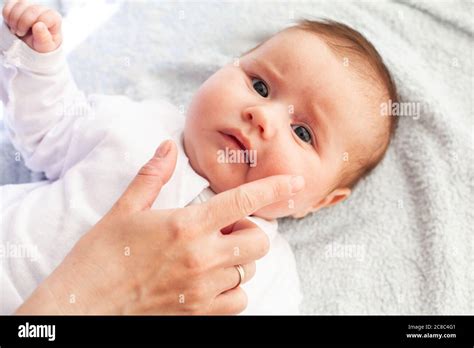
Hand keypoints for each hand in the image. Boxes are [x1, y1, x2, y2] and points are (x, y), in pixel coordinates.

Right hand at [2, 0, 61, 52]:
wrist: (34, 43)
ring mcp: (32, 5)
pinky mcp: (21, 4)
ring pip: (20, 4)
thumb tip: (39, 25)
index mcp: (54, 18)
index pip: (43, 17)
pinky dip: (8, 14)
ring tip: (16, 29)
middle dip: (21, 23)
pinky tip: (12, 24)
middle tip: (19, 33)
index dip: (32, 25)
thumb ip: (44, 38)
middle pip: (31, 9)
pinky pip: (10, 3)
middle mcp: (44, 9)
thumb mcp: (46, 47)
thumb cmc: (43, 44)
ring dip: (13, 19)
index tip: (26, 34)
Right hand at [15, 140, 304, 314]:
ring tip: (212, 255)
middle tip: (224, 229)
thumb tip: (168, 146)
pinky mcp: (199, 313)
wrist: (82, 304)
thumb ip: (152, 176)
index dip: (274, 189)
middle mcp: (202, 257)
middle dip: (249, 230)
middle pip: (258, 240)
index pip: (242, 201)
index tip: (294, 182)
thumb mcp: (124, 209)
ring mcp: (203, 288)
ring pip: (249, 270)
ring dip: (239, 259)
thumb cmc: (100, 255)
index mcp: (186, 225)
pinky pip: (239, 300)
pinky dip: (234, 289)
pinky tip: (212, 280)